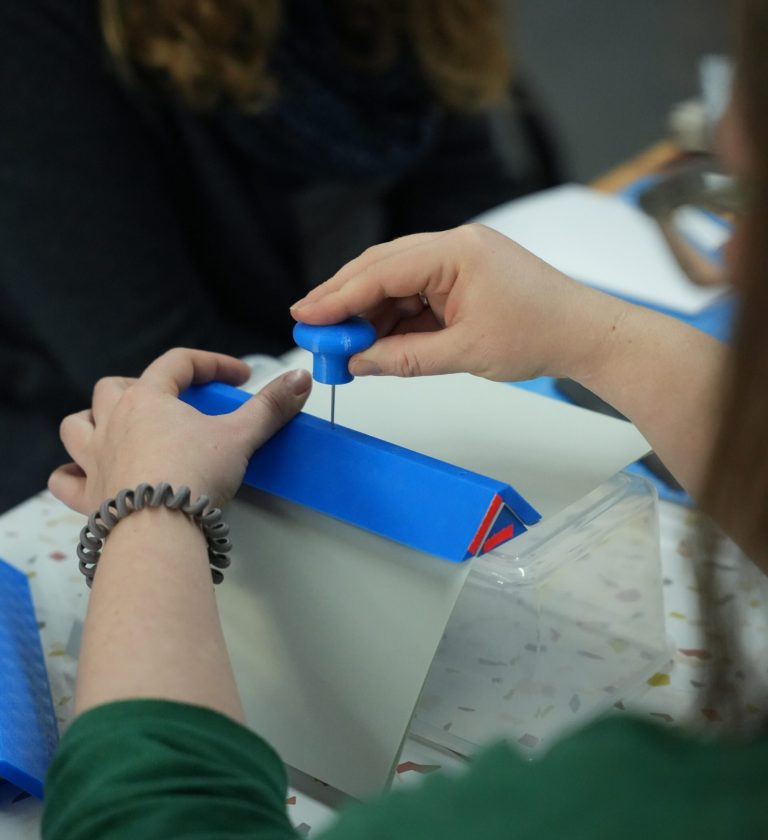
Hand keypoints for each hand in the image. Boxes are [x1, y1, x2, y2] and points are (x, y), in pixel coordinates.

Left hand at [49, 348, 311, 513]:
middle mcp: (113, 423)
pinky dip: (72, 475)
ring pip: (76, 426)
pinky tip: (85, 476)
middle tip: (169, 403)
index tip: (237, 376)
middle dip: (140, 387)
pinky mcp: (89, 497)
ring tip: (117, 429)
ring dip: (92, 422)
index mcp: (148, 400)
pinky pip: (65, 480)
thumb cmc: (193, 476)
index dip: (210, 364)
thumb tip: (300, 380)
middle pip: (114, 388)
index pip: (177, 364)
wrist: (159, 527)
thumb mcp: (241, 435)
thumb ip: (270, 406)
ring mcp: (95, 459)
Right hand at [291, 225, 624, 382]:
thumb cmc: (541, 333)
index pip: (381, 271)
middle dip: (344, 300)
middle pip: (381, 269)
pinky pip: (416, 295)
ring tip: (342, 346)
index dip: (338, 296)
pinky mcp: (462, 278)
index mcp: (456, 252)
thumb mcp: (464, 353)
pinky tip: (376, 341)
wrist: (585, 333)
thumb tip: (359, 362)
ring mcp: (458, 261)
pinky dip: (394, 318)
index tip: (306, 316)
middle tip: (311, 328)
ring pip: (396, 283)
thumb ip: (404, 358)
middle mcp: (453, 247)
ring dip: (369, 313)